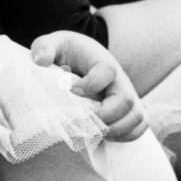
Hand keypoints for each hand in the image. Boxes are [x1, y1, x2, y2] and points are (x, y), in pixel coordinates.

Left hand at [31, 32, 146, 141]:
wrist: (83, 58)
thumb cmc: (67, 53)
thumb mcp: (53, 44)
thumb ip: (44, 47)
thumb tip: (41, 61)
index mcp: (101, 60)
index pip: (107, 71)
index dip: (91, 85)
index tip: (72, 91)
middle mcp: (119, 78)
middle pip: (126, 100)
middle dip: (104, 116)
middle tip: (83, 119)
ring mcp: (128, 94)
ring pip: (137, 116)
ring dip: (115, 130)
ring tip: (93, 130)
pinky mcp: (131, 109)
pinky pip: (139, 126)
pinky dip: (125, 135)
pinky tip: (104, 134)